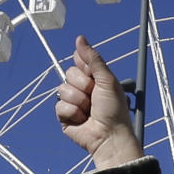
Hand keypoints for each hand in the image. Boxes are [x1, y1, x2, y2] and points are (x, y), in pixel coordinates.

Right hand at [56, 36, 142, 168]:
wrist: (109, 135)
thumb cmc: (114, 109)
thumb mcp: (107, 80)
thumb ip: (93, 59)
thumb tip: (80, 38)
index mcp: (93, 77)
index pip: (78, 61)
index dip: (85, 68)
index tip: (94, 76)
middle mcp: (81, 88)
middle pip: (68, 74)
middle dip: (83, 86)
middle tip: (95, 97)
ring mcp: (72, 102)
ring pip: (62, 90)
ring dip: (78, 101)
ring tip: (90, 111)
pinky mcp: (64, 116)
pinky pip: (59, 106)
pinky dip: (72, 113)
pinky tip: (82, 120)